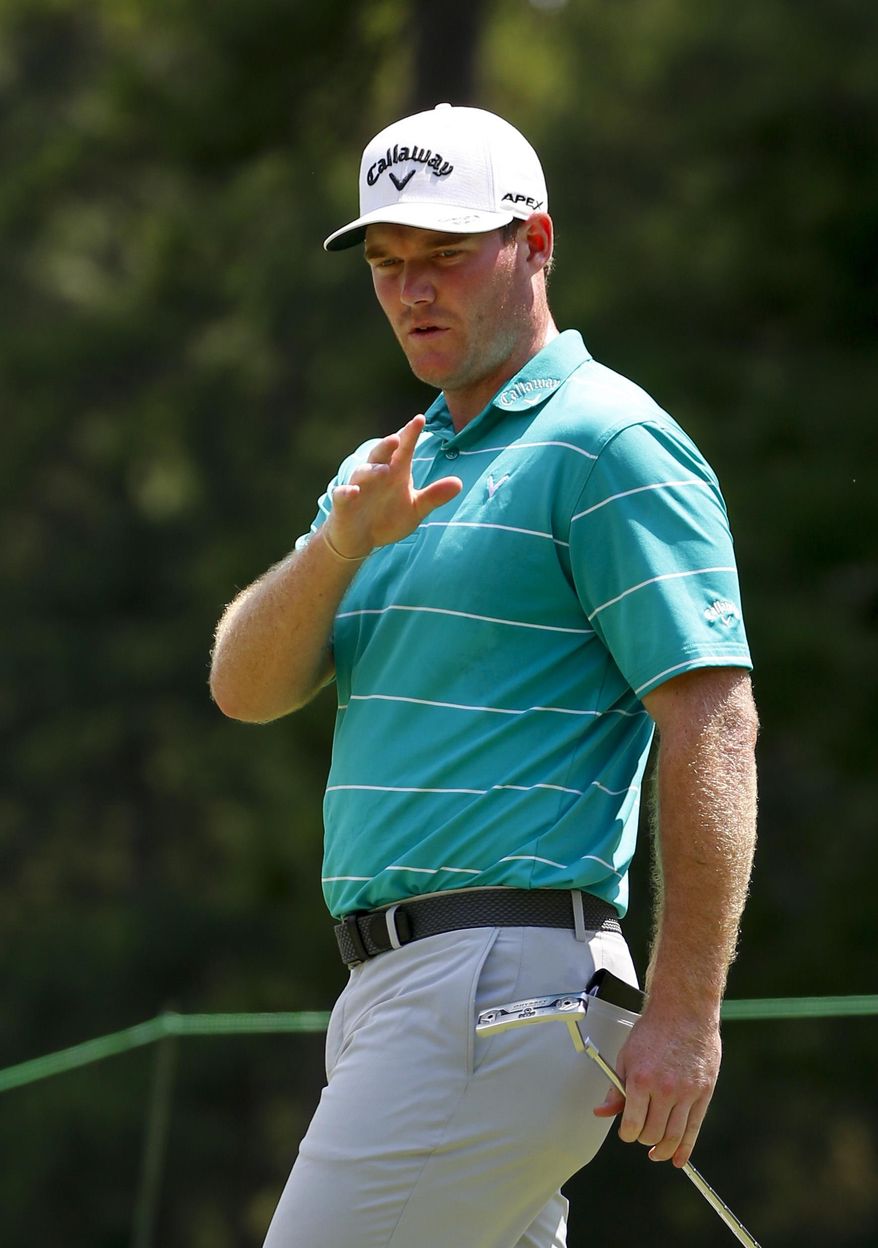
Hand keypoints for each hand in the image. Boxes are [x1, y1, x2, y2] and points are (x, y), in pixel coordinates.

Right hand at [323, 415, 461, 558]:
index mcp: (396, 471)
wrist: (360, 539)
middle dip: (387, 445)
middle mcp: (376, 474)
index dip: (410, 434)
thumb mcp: (415, 508)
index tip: (420, 418)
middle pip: (381, 454)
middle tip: (397, 439)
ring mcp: (359, 487)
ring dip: (372, 470)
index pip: (404, 448)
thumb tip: (460, 483)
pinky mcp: (344, 503)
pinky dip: (346, 492)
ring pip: (362, 472)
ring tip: (384, 471)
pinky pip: (343, 495)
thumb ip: (434, 496)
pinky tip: (353, 492)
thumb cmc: (387, 517)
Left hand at [593, 1011, 720, 1166]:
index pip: (632, 1125)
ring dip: (663, 1149)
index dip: (627, 1134)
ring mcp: (686, 1093)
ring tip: (657, 1152)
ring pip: (674, 1136)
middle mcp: (664, 1090)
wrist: (684, 1011)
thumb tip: (602, 1112)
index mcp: (641, 1080)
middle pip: (653, 1134)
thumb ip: (615, 1088)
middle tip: (641, 1134)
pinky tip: (679, 1158)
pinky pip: (694, 1128)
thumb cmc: (654, 1030)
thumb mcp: (626, 1056)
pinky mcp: (704, 1093)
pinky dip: (686, 1148)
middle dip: (644, 1139)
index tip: (626, 1132)